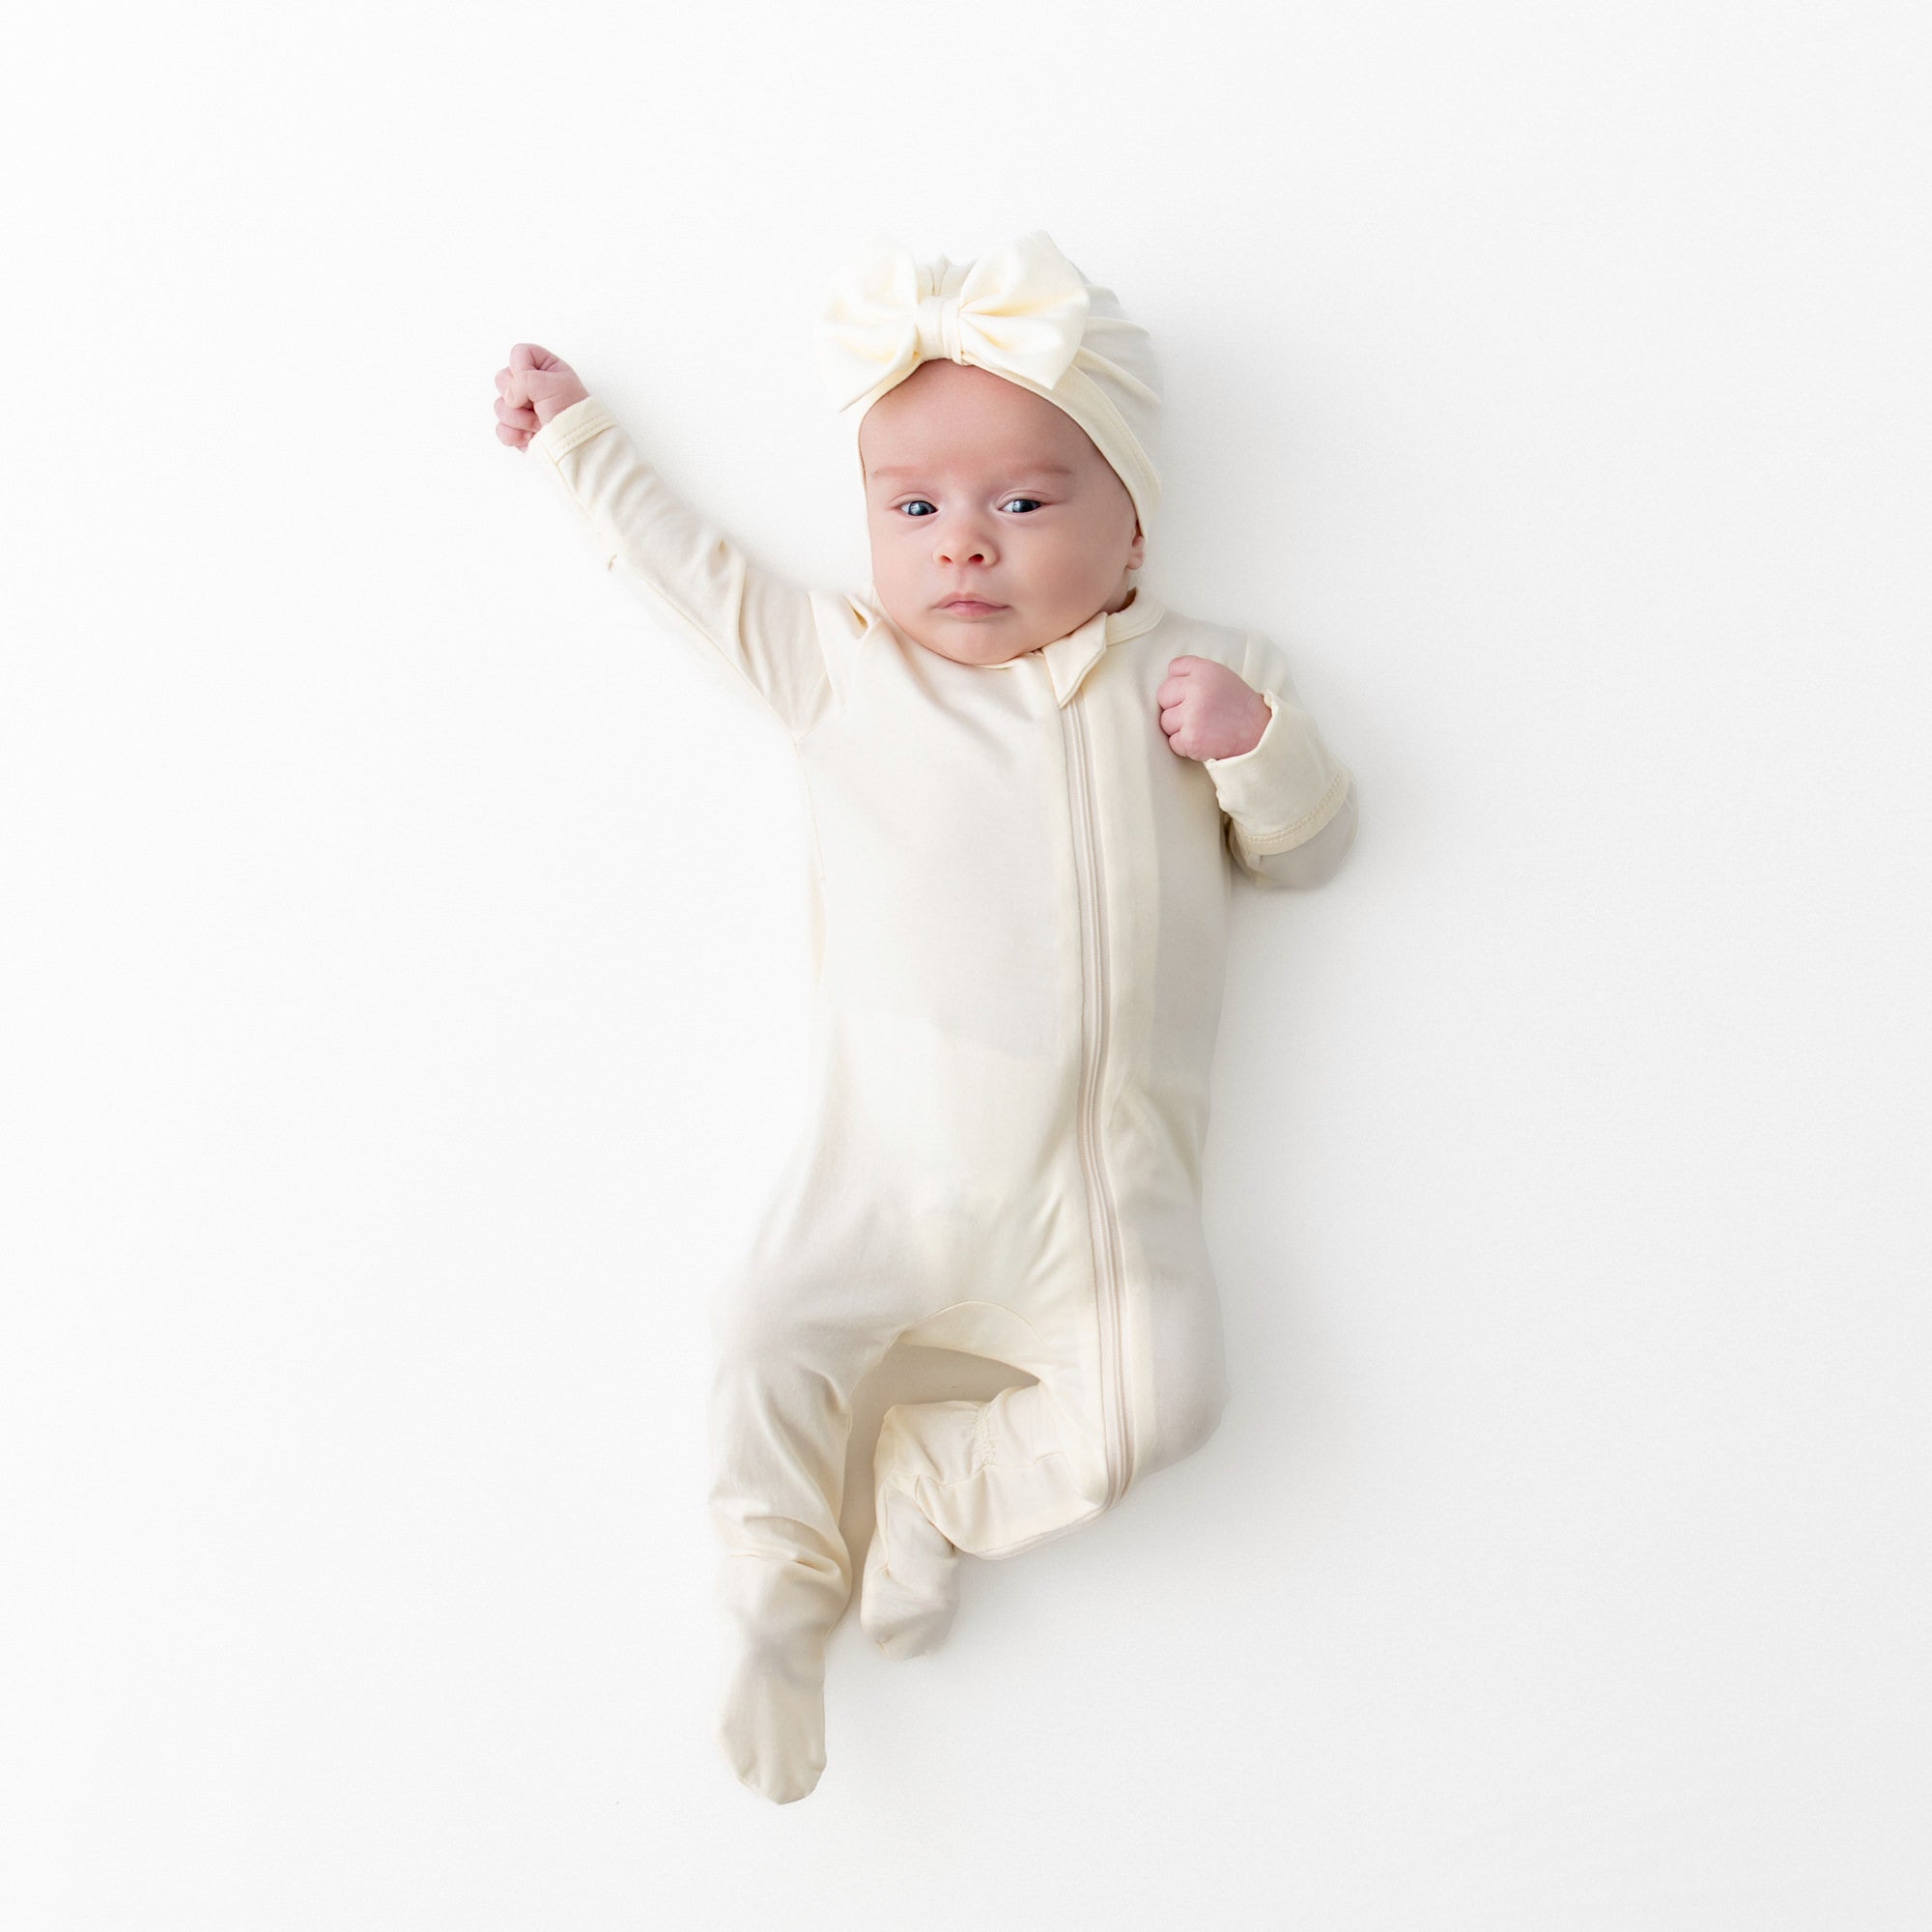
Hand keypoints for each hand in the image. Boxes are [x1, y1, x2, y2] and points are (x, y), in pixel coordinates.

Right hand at [494, 343, 590, 449]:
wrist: (576, 446)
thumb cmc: (571, 413)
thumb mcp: (551, 384)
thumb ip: (523, 378)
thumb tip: (508, 397)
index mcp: (545, 368)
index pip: (519, 353)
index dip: (521, 367)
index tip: (537, 383)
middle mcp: (531, 385)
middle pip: (502, 379)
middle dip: (518, 397)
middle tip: (538, 406)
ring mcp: (522, 408)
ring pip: (499, 406)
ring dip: (520, 419)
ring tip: (539, 424)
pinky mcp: (517, 429)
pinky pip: (501, 428)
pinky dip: (514, 435)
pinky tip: (531, 437)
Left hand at [1155, 656, 1271, 760]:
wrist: (1258, 734)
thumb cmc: (1237, 706)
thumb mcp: (1221, 677)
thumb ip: (1196, 674)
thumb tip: (1168, 679)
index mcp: (1204, 670)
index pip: (1174, 667)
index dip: (1180, 683)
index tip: (1193, 693)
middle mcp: (1196, 688)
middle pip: (1163, 695)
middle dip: (1175, 706)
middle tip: (1196, 714)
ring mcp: (1192, 714)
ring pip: (1165, 721)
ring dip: (1179, 728)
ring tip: (1203, 727)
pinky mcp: (1190, 737)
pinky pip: (1173, 742)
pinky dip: (1185, 745)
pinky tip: (1203, 740)